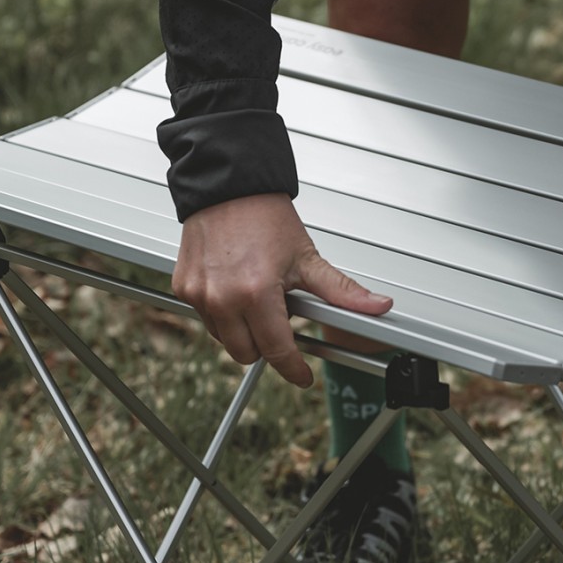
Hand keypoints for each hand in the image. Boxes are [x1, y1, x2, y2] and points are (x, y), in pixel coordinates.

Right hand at [170, 194, 392, 386]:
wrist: (227, 186)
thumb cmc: (265, 218)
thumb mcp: (308, 258)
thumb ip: (342, 290)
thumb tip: (378, 306)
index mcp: (256, 294)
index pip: (276, 351)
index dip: (294, 369)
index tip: (303, 376)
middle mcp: (222, 298)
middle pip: (247, 354)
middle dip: (267, 348)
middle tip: (282, 323)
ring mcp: (199, 294)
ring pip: (224, 339)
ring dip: (244, 332)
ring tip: (259, 302)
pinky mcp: (184, 286)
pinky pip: (205, 318)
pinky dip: (223, 315)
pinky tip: (236, 292)